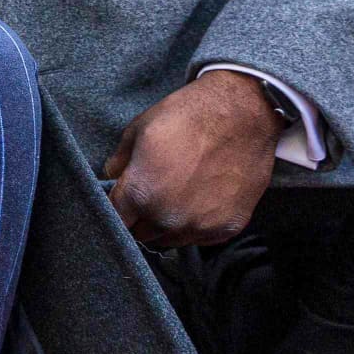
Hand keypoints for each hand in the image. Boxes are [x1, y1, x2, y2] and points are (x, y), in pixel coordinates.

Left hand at [102, 73, 283, 247]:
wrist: (242, 113)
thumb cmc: (187, 116)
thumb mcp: (139, 130)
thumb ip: (119, 161)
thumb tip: (111, 176)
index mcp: (140, 194)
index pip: (116, 220)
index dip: (117, 211)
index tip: (123, 203)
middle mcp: (168, 218)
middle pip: (142, 234)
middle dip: (141, 218)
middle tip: (152, 195)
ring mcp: (200, 226)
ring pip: (171, 240)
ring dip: (168, 224)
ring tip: (178, 196)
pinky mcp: (227, 228)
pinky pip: (202, 238)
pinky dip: (198, 225)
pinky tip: (201, 200)